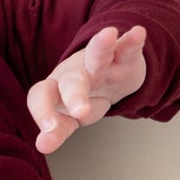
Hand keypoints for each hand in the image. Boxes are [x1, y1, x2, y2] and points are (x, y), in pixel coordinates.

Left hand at [27, 25, 146, 153]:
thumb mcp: (69, 119)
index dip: (42, 112)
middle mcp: (74, 73)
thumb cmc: (81, 99)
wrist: (108, 77)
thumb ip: (57, 131)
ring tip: (108, 35)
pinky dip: (133, 41)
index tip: (48, 131)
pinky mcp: (123, 56)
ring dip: (102, 45)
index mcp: (55, 89)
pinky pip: (127, 48)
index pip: (41, 97)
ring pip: (97, 55)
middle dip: (75, 95)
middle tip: (80, 112)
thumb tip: (43, 146)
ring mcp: (98, 63)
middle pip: (71, 81)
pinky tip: (138, 33)